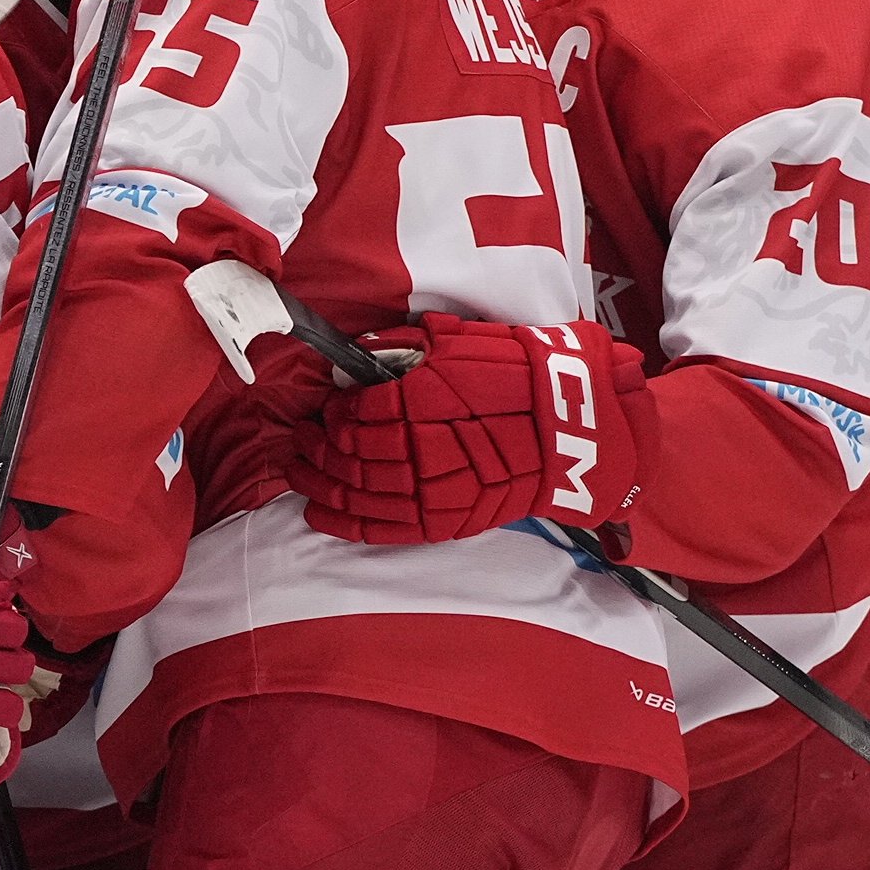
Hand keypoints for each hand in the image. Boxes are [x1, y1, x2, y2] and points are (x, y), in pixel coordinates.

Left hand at [292, 314, 654, 544]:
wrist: (571, 426)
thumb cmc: (517, 374)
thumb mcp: (457, 342)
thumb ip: (403, 347)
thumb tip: (360, 354)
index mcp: (416, 400)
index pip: (352, 414)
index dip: (332, 414)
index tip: (325, 409)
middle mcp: (416, 447)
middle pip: (346, 454)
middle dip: (316, 447)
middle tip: (301, 438)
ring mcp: (430, 489)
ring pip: (356, 492)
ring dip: (319, 483)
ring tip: (298, 474)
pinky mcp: (444, 519)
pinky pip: (383, 527)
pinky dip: (345, 523)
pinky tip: (318, 514)